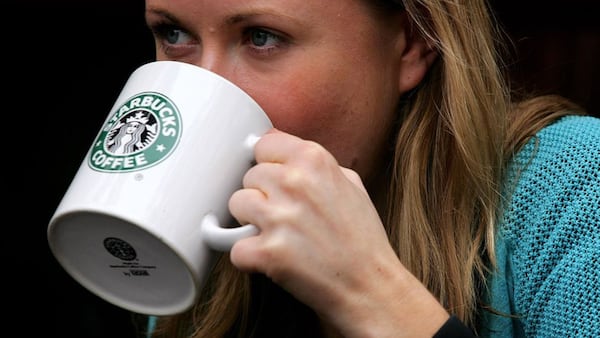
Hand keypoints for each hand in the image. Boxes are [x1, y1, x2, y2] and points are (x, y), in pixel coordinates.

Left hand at [229, 129, 447, 336]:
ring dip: (250, 222)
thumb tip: (283, 152)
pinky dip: (249, 257)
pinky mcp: (267, 252)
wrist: (370, 286)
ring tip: (276, 235)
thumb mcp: (351, 184)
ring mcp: (279, 217)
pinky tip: (271, 260)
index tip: (275, 181)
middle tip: (284, 217)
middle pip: (249, 176)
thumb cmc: (362, 238)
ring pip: (236, 204)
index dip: (268, 165)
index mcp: (314, 159)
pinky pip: (234, 246)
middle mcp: (294, 182)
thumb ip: (316, 164)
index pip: (264, 144)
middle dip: (262, 195)